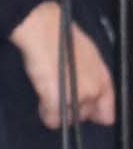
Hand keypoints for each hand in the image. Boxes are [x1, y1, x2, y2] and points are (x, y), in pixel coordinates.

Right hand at [9, 0, 114, 127]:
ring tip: (49, 92)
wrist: (43, 28)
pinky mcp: (56, 102)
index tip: (83, 108)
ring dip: (59, 110)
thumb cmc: (62, 33)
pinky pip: (52, 120)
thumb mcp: (87, 52)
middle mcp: (93, 91)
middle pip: (84, 116)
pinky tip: (41, 100)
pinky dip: (45, 113)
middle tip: (60, 91)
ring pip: (68, 119)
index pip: (107, 113)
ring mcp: (75, 98)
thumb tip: (86, 86)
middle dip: (72, 108)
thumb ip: (91, 73)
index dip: (94, 112)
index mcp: (102, 78)